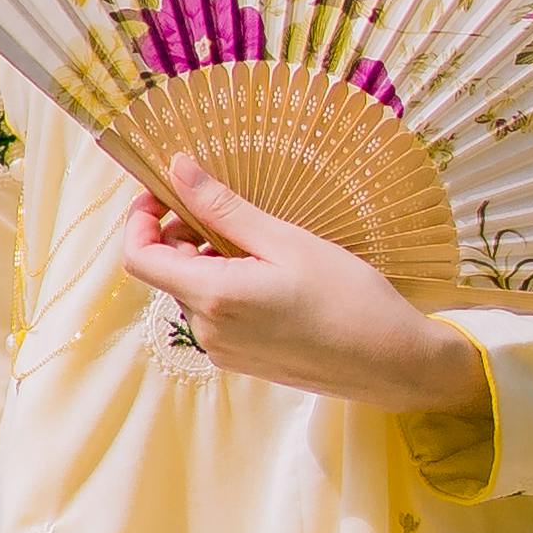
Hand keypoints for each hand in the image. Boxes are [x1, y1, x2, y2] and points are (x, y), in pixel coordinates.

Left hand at [122, 164, 492, 435]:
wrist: (392, 362)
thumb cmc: (349, 298)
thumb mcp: (287, 241)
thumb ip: (224, 208)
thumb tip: (179, 170)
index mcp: (213, 297)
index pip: (139, 257)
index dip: (141, 219)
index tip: (166, 192)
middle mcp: (208, 331)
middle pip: (167, 272)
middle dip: (184, 235)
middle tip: (231, 209)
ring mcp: (223, 350)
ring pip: (193, 291)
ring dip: (210, 259)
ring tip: (263, 242)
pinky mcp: (242, 360)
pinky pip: (215, 314)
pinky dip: (227, 285)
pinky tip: (272, 274)